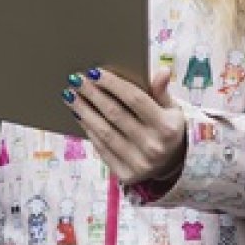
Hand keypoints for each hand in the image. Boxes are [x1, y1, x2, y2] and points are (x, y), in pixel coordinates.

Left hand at [65, 68, 186, 184]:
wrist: (173, 165)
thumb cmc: (168, 129)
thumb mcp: (172, 109)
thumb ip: (162, 91)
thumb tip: (162, 71)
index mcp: (167, 127)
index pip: (135, 99)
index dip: (113, 84)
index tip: (94, 71)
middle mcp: (153, 146)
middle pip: (115, 114)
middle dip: (92, 94)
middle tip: (75, 80)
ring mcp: (139, 163)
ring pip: (104, 132)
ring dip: (84, 112)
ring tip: (70, 96)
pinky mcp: (126, 174)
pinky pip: (102, 149)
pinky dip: (89, 130)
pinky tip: (79, 116)